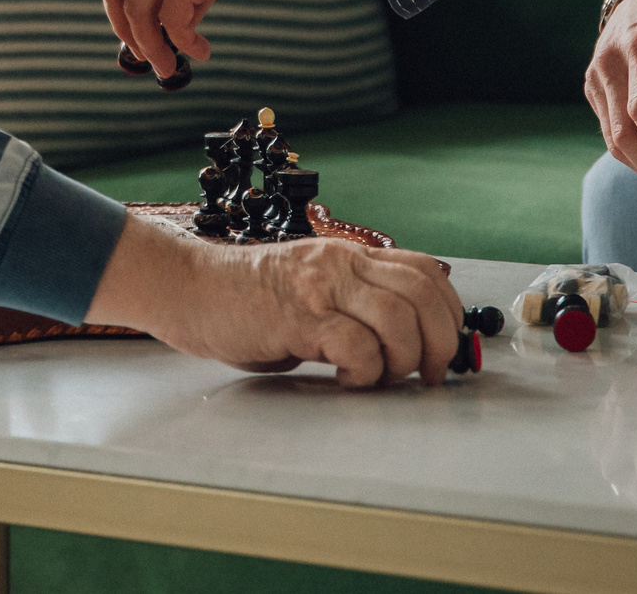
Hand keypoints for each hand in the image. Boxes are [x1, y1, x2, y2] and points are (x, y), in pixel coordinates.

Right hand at [86, 213, 464, 387]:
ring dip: (405, 360)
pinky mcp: (298, 317)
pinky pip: (357, 346)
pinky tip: (345, 380)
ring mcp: (319, 288)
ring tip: (384, 379)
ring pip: (399, 319)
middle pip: (423, 293)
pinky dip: (365, 372)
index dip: (449, 311)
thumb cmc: (243, 301)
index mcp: (347, 257)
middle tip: (429, 375)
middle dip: (440, 342)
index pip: (425, 271)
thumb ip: (350, 306)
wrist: (188, 289)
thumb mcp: (308, 291)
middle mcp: (340, 264)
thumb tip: (400, 345)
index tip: (446, 346)